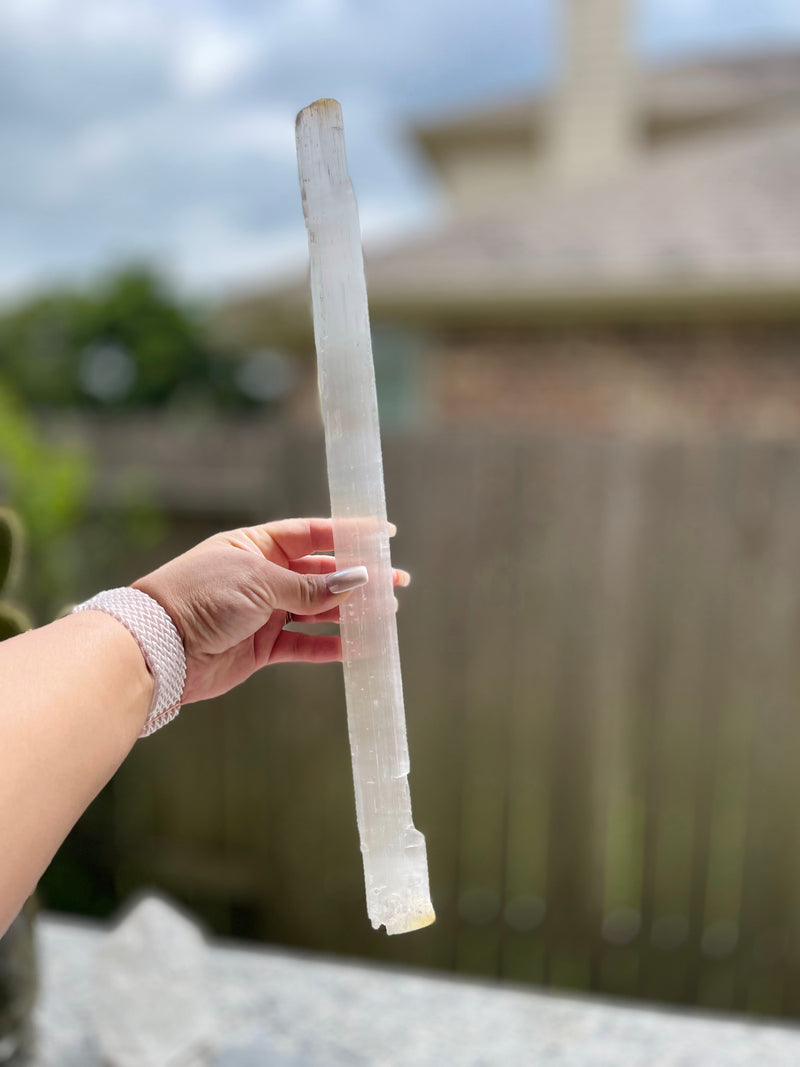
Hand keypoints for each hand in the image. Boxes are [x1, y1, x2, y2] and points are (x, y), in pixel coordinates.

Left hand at [132, 517, 407, 704]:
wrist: (159, 646)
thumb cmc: (202, 598)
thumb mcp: (260, 582)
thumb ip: (310, 586)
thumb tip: (357, 580)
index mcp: (257, 545)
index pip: (312, 533)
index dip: (349, 534)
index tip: (385, 536)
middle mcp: (263, 576)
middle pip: (321, 573)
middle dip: (359, 578)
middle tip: (397, 582)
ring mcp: (263, 612)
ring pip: (318, 610)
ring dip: (351, 612)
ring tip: (386, 614)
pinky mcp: (262, 647)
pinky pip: (304, 644)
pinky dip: (330, 646)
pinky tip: (357, 646)